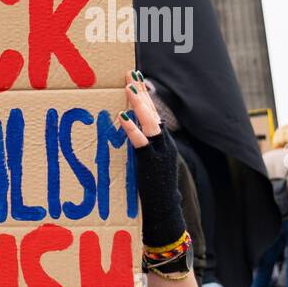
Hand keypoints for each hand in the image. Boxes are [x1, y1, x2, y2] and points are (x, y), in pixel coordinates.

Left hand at [120, 71, 185, 250]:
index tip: (134, 78)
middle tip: (130, 73)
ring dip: (139, 104)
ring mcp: (160, 153)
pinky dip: (132, 129)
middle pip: (153, 112)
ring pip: (151, 122)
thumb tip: (122, 134)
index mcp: (162, 143)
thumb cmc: (152, 190)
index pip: (153, 113)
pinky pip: (142, 143)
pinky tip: (122, 117)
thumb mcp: (146, 164)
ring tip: (129, 87)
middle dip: (141, 92)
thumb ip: (139, 148)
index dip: (144, 96)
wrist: (166, 213)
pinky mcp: (153, 164)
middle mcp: (164, 144)